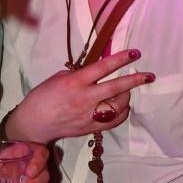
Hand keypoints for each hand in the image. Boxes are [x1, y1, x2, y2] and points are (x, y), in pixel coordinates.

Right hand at [5, 49, 153, 143]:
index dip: (121, 59)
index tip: (135, 53)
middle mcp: (85, 99)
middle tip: (148, 75)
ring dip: (127, 96)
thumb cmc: (42, 96)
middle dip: (135, 80)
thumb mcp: (58, 78)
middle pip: (116, 88)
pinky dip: (121, 112)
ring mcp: (89, 115)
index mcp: (75, 82)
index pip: (103, 67)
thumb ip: (78, 74)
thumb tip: (95, 71)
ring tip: (128, 90)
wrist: (34, 123)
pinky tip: (121, 106)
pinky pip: (113, 121)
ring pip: (118, 106)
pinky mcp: (91, 128)